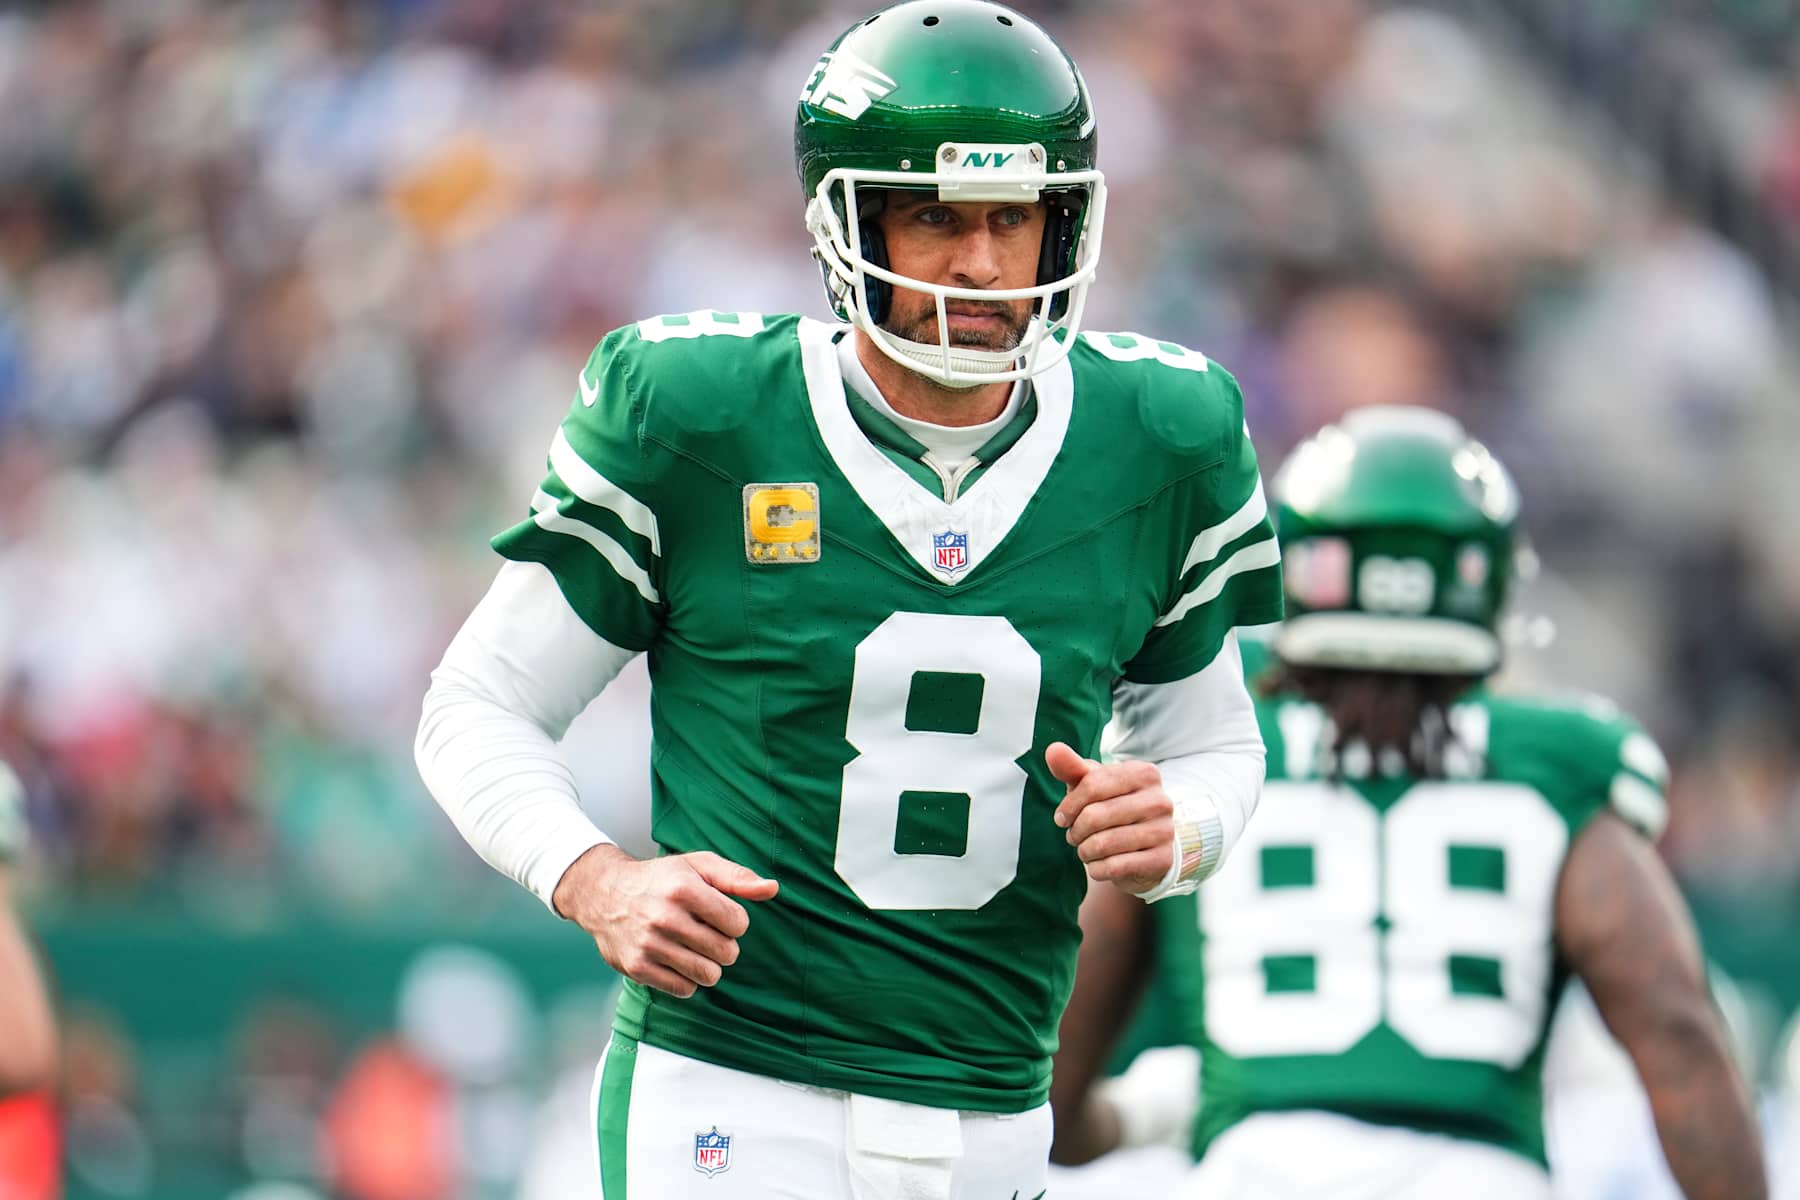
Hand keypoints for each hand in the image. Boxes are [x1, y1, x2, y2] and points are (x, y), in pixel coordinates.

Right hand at [552, 844, 778, 998]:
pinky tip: (676, 959)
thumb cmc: (661, 879)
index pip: (738, 924)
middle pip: (726, 953)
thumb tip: (772, 889)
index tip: (719, 914)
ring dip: (708, 964)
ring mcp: (649, 945)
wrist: (605, 894)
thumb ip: (737, 877)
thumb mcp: (698, 866)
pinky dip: (687, 978)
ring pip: (708, 975)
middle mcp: (665, 917)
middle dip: (723, 944)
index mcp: (683, 889)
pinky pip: (684, 989)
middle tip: (706, 932)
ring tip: (694, 948)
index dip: (735, 921)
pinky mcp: (638, 968)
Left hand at [1047, 743, 1173, 895]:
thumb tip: (1052, 750)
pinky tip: (1099, 864)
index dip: (1068, 805)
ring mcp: (1164, 831)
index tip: (1061, 817)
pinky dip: (1097, 869)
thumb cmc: (1113, 807)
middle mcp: (1159, 800)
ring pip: (1103, 844)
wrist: (1146, 846)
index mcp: (1144, 773)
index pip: (1092, 784)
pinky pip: (1114, 867)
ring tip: (1085, 850)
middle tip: (1074, 836)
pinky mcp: (1162, 860)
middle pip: (1095, 816)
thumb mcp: (1093, 785)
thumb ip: (1072, 767)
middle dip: (1075, 831)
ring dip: (1084, 851)